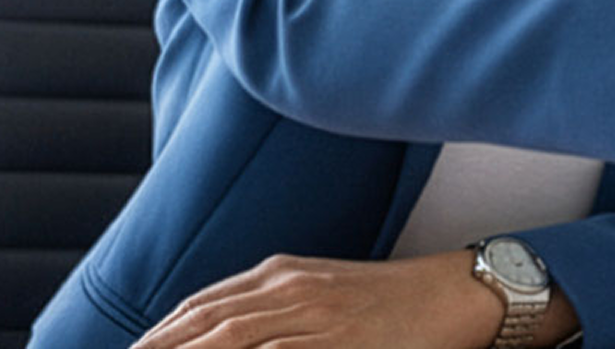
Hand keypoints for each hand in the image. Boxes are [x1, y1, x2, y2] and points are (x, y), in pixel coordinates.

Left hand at [130, 251, 539, 348]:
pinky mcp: (336, 341)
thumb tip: (224, 328)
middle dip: (159, 348)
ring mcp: (311, 315)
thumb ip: (273, 307)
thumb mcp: (323, 291)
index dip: (160, 334)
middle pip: (204, 324)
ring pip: (230, 339)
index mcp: (280, 273)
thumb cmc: (391, 301)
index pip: (201, 305)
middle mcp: (288, 289)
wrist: (455, 294)